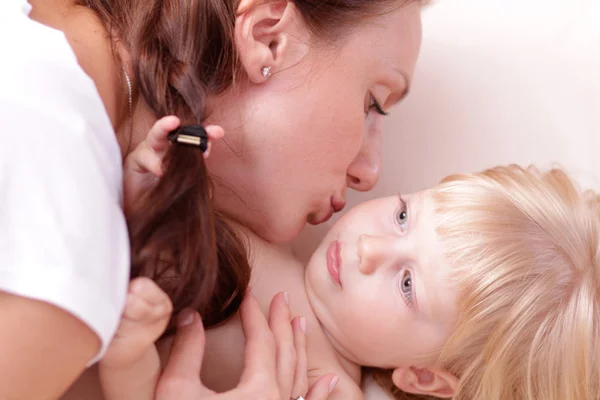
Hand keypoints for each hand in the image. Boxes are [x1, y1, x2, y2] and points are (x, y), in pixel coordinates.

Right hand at [122, 116, 223, 217]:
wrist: (138, 208)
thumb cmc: (161, 195)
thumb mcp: (181, 188)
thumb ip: (192, 185)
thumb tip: (209, 193)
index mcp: (180, 152)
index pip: (195, 140)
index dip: (207, 134)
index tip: (219, 132)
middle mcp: (166, 148)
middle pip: (178, 132)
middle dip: (190, 127)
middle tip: (202, 124)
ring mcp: (150, 151)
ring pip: (156, 135)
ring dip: (164, 127)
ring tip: (173, 123)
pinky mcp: (134, 161)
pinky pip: (143, 156)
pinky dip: (152, 162)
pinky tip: (160, 170)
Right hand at [155, 292, 337, 399]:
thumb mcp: (176, 392)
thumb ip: (186, 351)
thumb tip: (191, 315)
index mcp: (258, 390)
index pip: (260, 340)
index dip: (254, 314)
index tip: (249, 294)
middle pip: (284, 353)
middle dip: (282, 323)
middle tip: (281, 298)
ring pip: (298, 377)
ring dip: (299, 348)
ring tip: (301, 324)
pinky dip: (319, 394)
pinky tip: (329, 381)